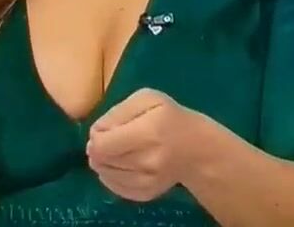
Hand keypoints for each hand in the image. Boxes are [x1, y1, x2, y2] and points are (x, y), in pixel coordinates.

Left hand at [85, 88, 200, 201]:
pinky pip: (114, 188)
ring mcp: (147, 181)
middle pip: (100, 160)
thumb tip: (95, 134)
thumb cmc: (170, 117)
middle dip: (99, 148)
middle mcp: (147, 161)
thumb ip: (117, 112)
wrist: (198, 150)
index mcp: (148, 133)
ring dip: (104, 162)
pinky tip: (123, 164)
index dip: (96, 136)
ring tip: (119, 150)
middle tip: (112, 139)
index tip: (106, 129)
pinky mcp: (146, 194)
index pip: (101, 145)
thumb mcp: (147, 99)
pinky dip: (112, 176)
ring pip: (104, 175)